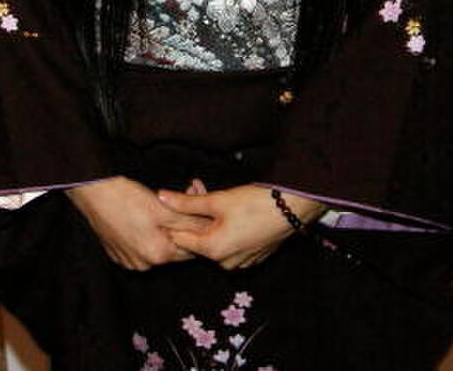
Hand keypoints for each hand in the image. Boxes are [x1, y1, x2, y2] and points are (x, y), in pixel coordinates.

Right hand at [68, 175, 211, 270]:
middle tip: (185, 198)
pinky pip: (142, 245)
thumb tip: (208, 227)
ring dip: (166, 228)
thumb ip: (188, 221)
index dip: (198, 226)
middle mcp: (144, 264)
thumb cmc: (126, 198)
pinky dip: (149, 231)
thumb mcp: (163, 207)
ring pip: (158, 245)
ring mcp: (129, 260)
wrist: (92, 193)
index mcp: (157, 255)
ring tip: (164, 204)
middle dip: (183, 224)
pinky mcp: (118, 252)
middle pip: (174, 247)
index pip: (191, 247)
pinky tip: (146, 213)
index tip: (199, 206)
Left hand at [158, 184, 326, 269]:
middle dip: (195, 217)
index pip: (180, 240)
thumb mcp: (217, 200)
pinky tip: (234, 212)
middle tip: (199, 189)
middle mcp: (224, 263)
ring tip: (218, 198)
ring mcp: (240, 263)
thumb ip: (186, 202)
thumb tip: (160, 197)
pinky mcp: (252, 258)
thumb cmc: (254, 203)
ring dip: (211, 222)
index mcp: (212, 250)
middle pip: (199, 240)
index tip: (179, 198)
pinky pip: (231, 245)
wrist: (292, 208)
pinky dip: (227, 230)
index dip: (176, 219)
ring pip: (215, 242)